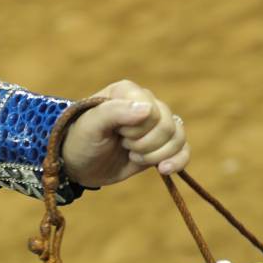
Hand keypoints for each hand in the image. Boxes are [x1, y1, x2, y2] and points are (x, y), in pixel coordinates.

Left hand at [61, 79, 189, 187]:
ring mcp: (155, 126)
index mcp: (129, 92)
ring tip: (134, 157)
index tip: (117, 133)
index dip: (137, 130)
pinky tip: (164, 170)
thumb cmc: (80, 140)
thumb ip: (114, 112)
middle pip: (167, 126)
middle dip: (145, 145)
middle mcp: (146, 104)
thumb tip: (149, 110)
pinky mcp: (161, 146)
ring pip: (178, 137)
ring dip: (157, 155)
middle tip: (123, 146)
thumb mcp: (90, 125)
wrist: (78, 165)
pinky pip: (184, 150)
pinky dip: (178, 161)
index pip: (152, 111)